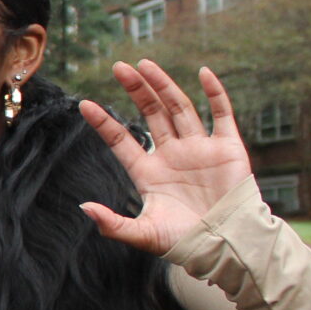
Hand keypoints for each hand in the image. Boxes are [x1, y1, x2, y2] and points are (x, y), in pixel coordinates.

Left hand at [77, 60, 252, 255]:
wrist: (226, 245)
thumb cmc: (184, 243)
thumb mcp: (142, 234)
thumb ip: (112, 223)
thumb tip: (83, 207)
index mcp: (149, 173)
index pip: (122, 140)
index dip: (104, 123)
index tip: (85, 104)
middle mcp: (172, 155)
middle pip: (151, 114)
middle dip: (136, 91)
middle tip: (119, 67)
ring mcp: (199, 148)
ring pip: (179, 108)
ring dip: (163, 85)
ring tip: (145, 64)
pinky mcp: (227, 147)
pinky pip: (221, 114)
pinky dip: (214, 92)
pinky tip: (203, 72)